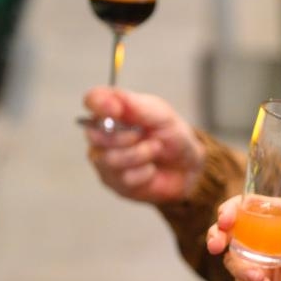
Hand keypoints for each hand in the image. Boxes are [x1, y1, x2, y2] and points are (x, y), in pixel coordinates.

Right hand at [83, 86, 205, 203]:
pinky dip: (145, 172)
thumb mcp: (162, 115)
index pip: (93, 100)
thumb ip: (136, 105)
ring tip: (155, 150)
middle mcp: (103, 134)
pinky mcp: (113, 181)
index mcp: (113, 111)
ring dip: (141, 155)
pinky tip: (151, 168)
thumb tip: (111, 99)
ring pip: (111, 159)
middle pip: (96, 135)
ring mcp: (105, 159)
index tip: (115, 110)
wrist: (187, 166)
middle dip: (126, 137)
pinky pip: (125, 178)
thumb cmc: (172, 136)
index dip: (99, 104)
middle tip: (144, 135)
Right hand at [208, 196, 280, 280]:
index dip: (231, 208)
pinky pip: (242, 280)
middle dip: (216, 234)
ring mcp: (256, 259)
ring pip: (232, 257)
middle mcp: (261, 236)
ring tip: (256, 276)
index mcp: (278, 217)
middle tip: (216, 244)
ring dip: (238, 265)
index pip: (248, 205)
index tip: (226, 218)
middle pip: (229, 229)